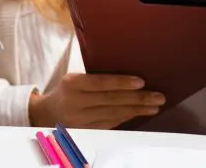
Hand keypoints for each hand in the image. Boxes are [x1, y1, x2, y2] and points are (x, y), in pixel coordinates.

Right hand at [29, 73, 164, 128]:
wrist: (46, 113)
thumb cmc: (67, 91)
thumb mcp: (74, 79)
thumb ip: (94, 78)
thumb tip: (128, 75)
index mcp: (72, 83)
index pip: (99, 83)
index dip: (121, 83)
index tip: (141, 82)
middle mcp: (75, 102)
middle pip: (111, 100)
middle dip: (137, 99)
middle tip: (158, 96)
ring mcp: (80, 119)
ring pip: (113, 114)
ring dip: (137, 110)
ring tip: (155, 106)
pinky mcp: (86, 130)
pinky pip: (111, 124)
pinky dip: (127, 118)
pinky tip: (139, 113)